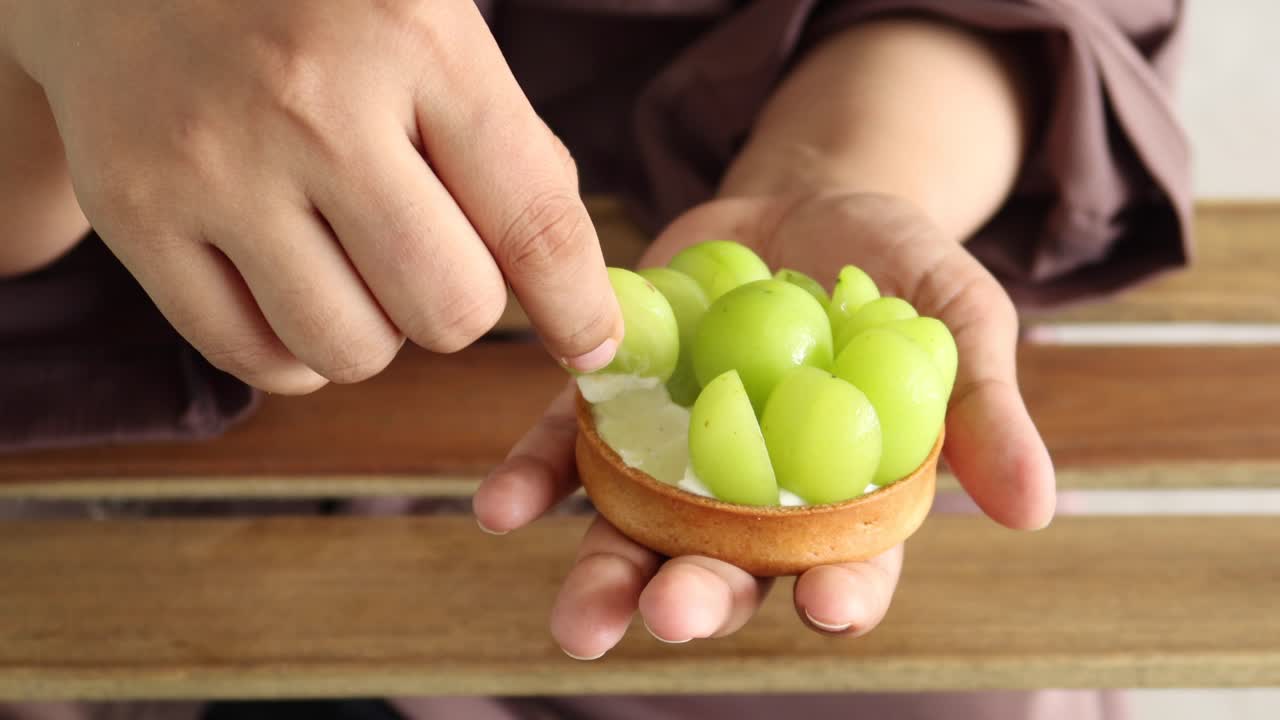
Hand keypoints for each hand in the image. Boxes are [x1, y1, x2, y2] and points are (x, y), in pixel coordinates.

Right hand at [3, 0, 619, 390]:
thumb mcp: (424, 16)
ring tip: (352, 261)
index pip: (533, 218)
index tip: (589, 341)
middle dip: (462, 306)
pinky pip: (253, 358)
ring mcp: (214, 165)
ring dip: (377, 331)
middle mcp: (314, 106)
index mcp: (415, 36)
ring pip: (352, 351)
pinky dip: (296, 352)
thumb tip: (564, 283)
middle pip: (448, 309)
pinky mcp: (133, 212)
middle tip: (434, 258)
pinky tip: (296, 289)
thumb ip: (498, 136)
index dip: (577, 303)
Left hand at [474, 191, 1054, 657]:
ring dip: (605, 575)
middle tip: (672, 616)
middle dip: (702, 593)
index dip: (847, 589)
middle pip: (731, 563)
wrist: (807, 200)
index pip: (853, 560)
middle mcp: (755, 494)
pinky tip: (505, 507)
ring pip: (640, 528)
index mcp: (847, 494)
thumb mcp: (957, 316)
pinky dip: (538, 478)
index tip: (833, 608)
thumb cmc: (899, 267)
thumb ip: (984, 404)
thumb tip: (1037, 507)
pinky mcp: (620, 401)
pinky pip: (571, 449)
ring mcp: (680, 452)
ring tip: (577, 623)